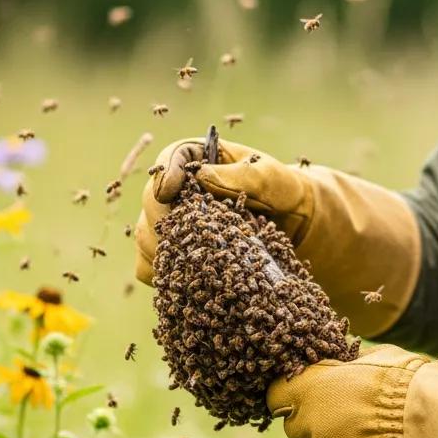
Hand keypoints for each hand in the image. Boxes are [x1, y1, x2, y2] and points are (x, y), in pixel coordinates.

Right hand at [134, 137, 313, 284]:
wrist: (291, 224)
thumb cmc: (279, 191)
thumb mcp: (268, 179)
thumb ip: (240, 176)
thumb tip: (201, 177)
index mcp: (194, 158)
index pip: (168, 161)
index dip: (165, 176)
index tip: (169, 193)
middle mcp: (175, 190)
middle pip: (151, 202)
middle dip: (168, 220)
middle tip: (195, 236)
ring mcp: (169, 223)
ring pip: (145, 236)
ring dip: (168, 251)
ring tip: (201, 259)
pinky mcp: (171, 254)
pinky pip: (149, 267)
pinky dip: (165, 274)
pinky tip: (191, 278)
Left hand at [266, 344, 425, 437]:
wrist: (427, 419)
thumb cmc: (403, 380)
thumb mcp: (370, 357)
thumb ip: (348, 370)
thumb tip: (346, 369)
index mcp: (307, 390)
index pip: (279, 396)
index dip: (299, 396)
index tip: (316, 396)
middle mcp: (307, 429)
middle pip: (303, 433)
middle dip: (323, 428)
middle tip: (356, 421)